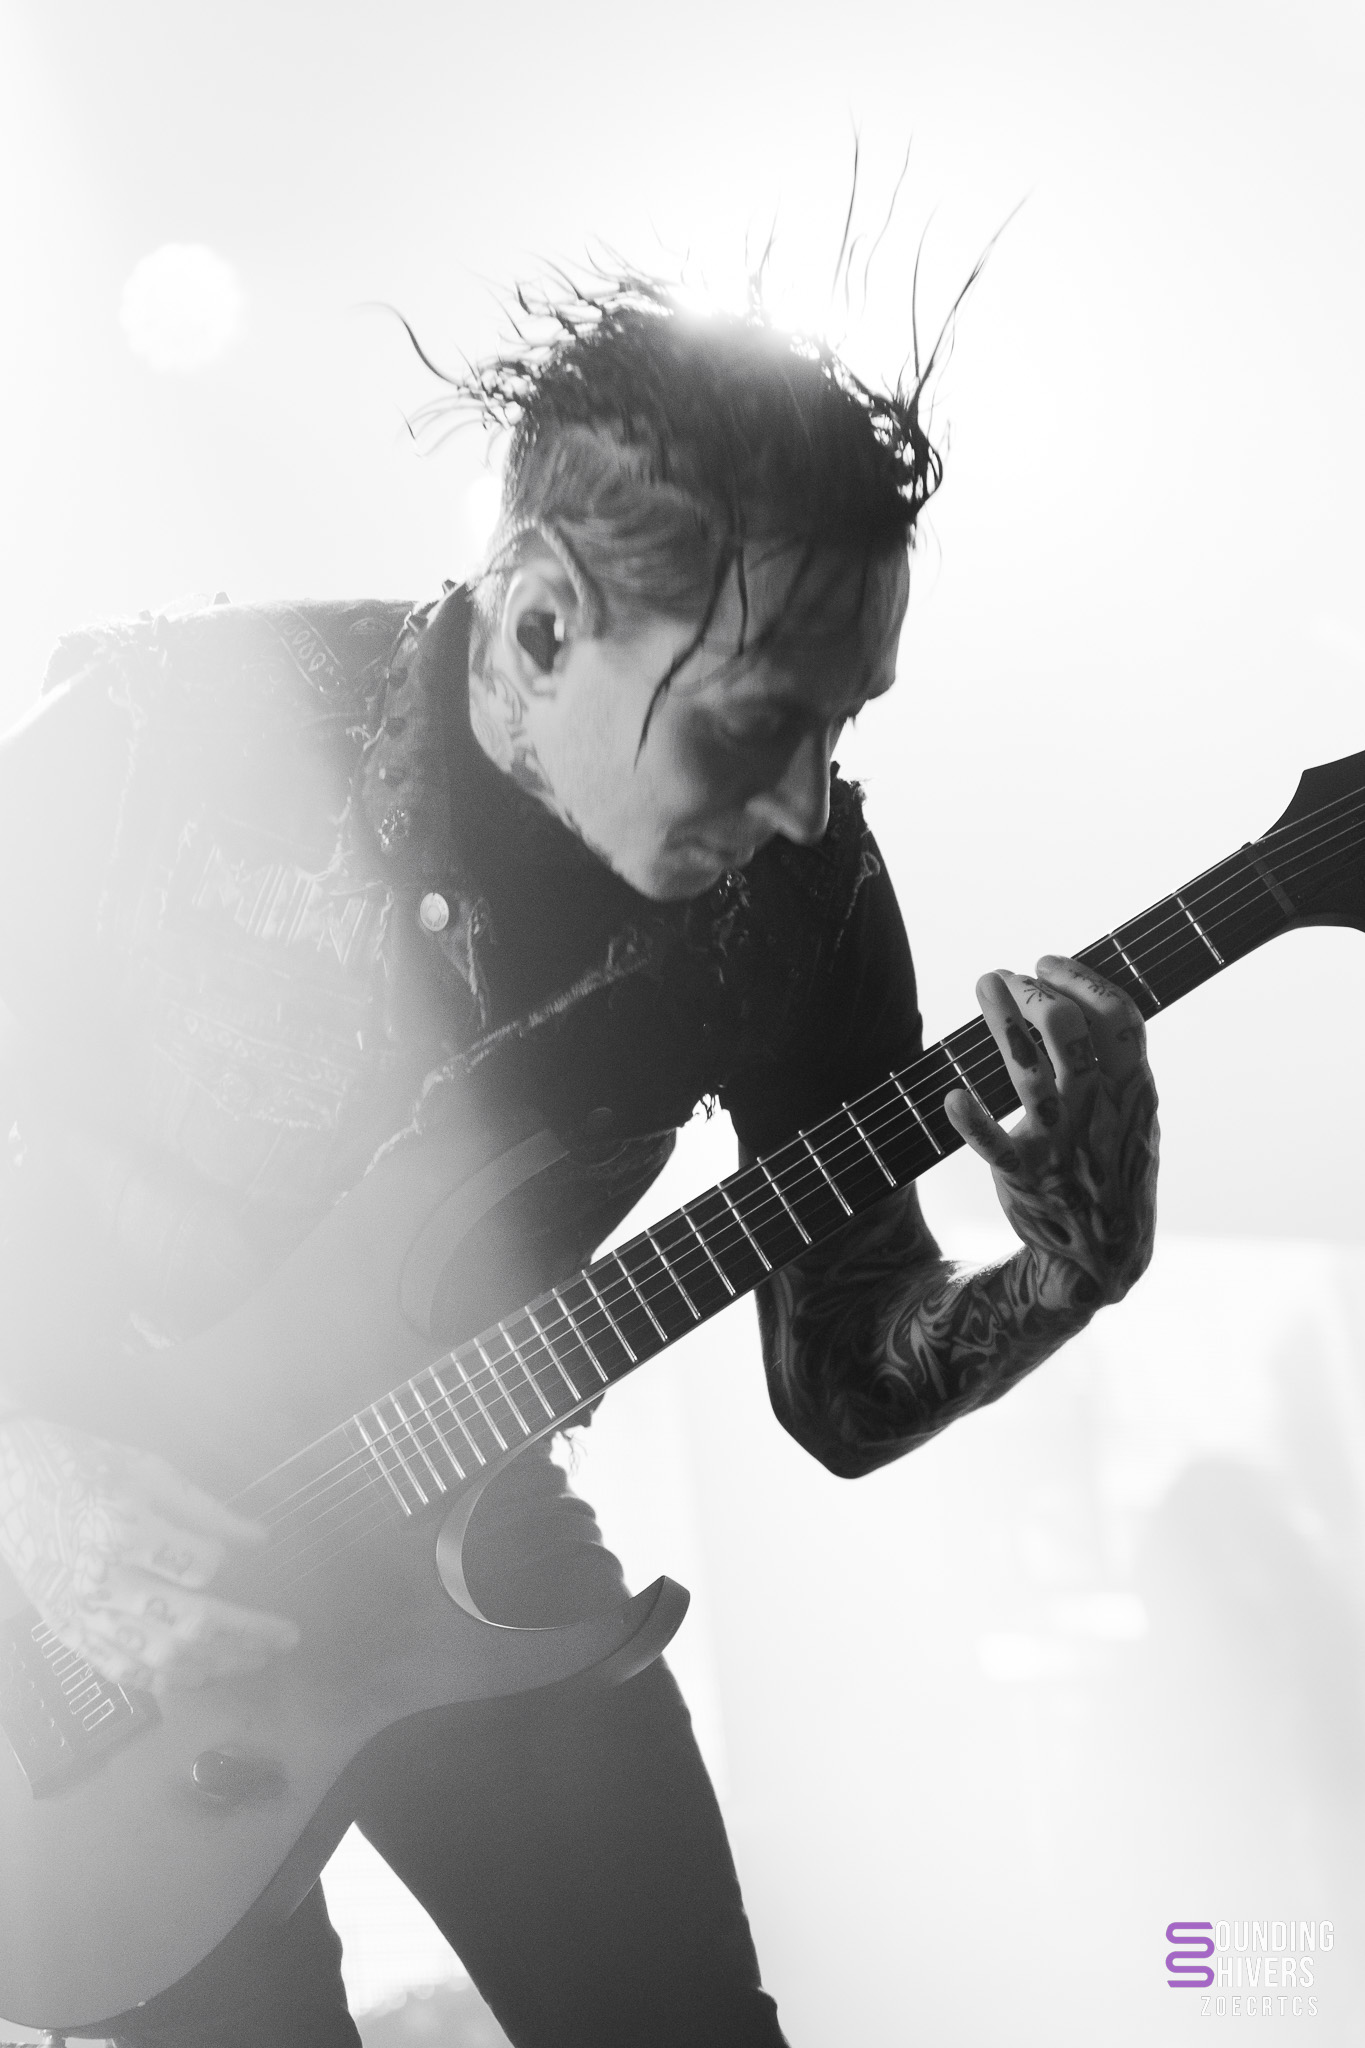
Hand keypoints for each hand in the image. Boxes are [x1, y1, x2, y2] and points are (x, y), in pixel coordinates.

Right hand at [0, 1416, 298, 1695]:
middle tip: (286, 1636)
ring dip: (217, 1664)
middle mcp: (103, 1581)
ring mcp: (84, 1615)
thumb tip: (257, 1538)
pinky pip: (126, 1671)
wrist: (8, 1486)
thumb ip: (205, 1509)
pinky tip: (201, 1675)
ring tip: (255, 1657)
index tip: (246, 1555)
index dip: (228, 1562)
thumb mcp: (148, 1470)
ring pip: (162, 1658)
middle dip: (247, 1634)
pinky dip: (168, 1680)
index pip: (200, 1565)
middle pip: (190, 1623)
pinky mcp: (71, 1635)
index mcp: (122, 1528)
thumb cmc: (84, 1466)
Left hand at [943, 954, 1158, 1310]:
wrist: (1104, 1253)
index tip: (1047, 961)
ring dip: (1001, 1021)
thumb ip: (1118, 1063)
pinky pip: (994, 1145)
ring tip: (986, 983)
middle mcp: (1098, 1109)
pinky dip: (972, 1121)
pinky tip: (952, 1097)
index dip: (1082, 979)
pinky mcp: (1027, 1175)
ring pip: (1027, 1070)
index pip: (1118, 1016)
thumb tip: (1085, 999)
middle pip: (1067, 1030)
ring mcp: (1062, 1141)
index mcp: (1133, 1090)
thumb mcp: (1136, 1115)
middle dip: (1032, 992)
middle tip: (1007, 978)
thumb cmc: (1113, 1169)